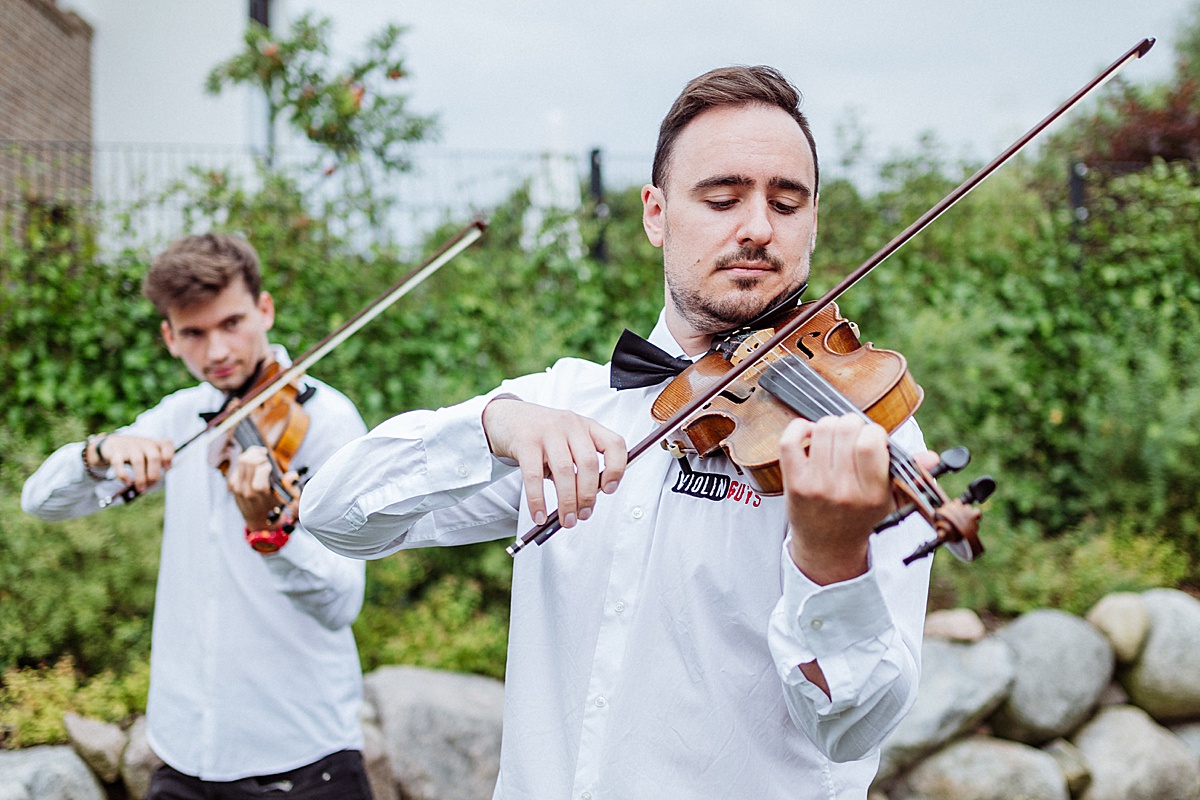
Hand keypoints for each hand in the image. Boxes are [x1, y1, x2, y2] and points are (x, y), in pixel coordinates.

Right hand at [91, 434, 173, 492]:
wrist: (112, 444)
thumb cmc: (136, 454)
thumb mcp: (147, 456)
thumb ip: (154, 468)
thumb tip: (151, 484)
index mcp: (154, 444)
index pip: (167, 443)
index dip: (169, 456)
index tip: (166, 469)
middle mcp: (144, 443)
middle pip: (154, 456)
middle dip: (154, 474)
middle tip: (150, 484)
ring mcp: (130, 446)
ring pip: (138, 461)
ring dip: (140, 478)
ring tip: (140, 488)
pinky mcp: (116, 452)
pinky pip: (119, 463)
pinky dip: (123, 475)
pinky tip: (127, 482)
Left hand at [226, 445, 294, 530]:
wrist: (258, 522)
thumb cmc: (273, 508)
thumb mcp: (284, 499)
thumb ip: (289, 486)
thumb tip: (292, 475)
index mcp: (259, 491)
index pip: (261, 467)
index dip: (267, 464)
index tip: (271, 467)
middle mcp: (246, 488)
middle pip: (248, 460)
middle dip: (258, 454)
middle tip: (265, 454)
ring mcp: (237, 487)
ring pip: (241, 461)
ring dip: (251, 455)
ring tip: (259, 455)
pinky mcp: (232, 485)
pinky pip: (237, 467)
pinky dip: (245, 463)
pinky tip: (252, 465)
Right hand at [482, 397, 626, 527]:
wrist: (507, 417)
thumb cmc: (542, 434)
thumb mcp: (567, 441)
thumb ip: (580, 464)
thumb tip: (586, 502)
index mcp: (587, 426)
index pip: (614, 444)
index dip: (617, 469)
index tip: (608, 490)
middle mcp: (571, 426)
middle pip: (589, 464)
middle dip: (588, 496)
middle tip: (583, 515)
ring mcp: (548, 431)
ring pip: (565, 471)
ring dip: (567, 502)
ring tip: (566, 520)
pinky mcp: (526, 442)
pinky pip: (534, 476)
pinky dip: (538, 501)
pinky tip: (539, 515)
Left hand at [779, 414, 915, 584]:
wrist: (827, 546)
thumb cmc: (861, 516)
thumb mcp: (890, 501)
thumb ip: (909, 475)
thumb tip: (931, 457)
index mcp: (873, 494)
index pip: (871, 444)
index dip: (873, 432)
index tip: (873, 439)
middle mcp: (844, 490)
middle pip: (846, 430)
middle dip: (852, 424)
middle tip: (853, 435)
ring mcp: (816, 486)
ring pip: (822, 430)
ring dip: (830, 425)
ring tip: (835, 437)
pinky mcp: (794, 483)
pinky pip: (790, 441)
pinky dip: (800, 428)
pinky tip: (811, 434)